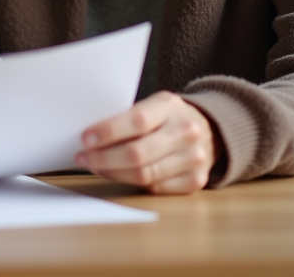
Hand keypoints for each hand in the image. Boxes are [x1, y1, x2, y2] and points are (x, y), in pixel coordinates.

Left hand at [75, 91, 216, 193]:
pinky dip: (131, 183)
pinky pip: (155, 188)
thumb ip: (128, 118)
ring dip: (113, 172)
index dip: (108, 132)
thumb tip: (90, 137)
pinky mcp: (195, 181)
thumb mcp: (153, 106)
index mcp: (171, 106)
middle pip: (137, 153)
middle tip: (83, 157)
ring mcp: (194, 158)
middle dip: (103, 158)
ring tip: (96, 166)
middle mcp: (186, 132)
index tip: (85, 138)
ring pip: (143, 175)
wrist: (210, 131)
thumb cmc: (168, 118)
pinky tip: (118, 174)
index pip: (137, 121)